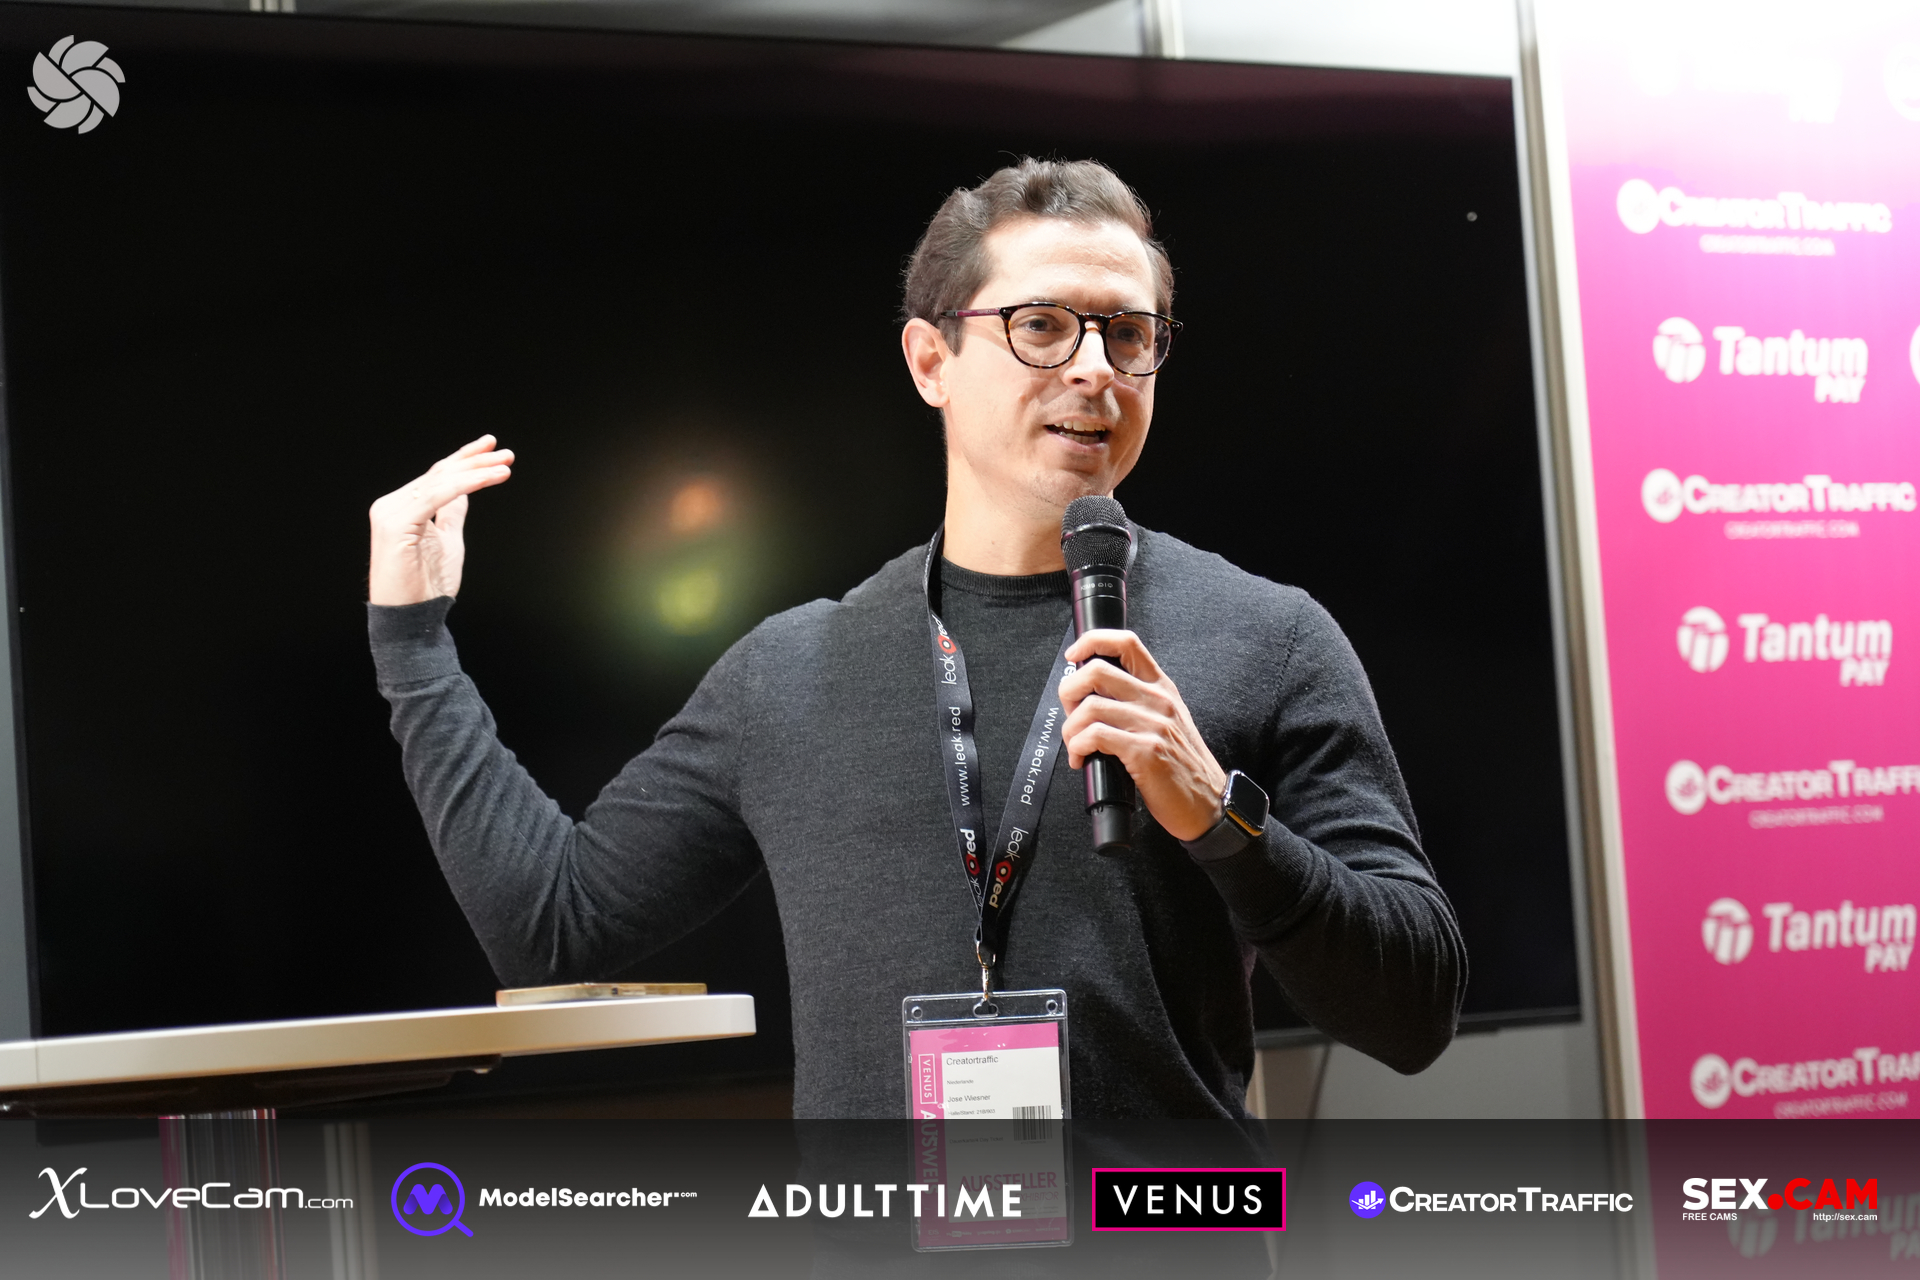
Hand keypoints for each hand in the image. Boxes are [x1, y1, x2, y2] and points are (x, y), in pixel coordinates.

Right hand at [367, 436, 514, 604]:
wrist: (411, 619)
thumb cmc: (426, 586)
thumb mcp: (447, 540)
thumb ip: (451, 513)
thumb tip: (464, 491)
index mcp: (402, 507)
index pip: (437, 475)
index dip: (465, 458)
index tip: (492, 447)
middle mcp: (391, 505)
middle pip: (439, 473)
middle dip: (475, 460)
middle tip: (506, 453)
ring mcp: (390, 512)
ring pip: (440, 481)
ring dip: (476, 470)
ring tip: (505, 465)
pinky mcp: (396, 523)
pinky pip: (437, 496)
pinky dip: (467, 484)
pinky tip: (490, 478)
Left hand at [1058, 629, 1229, 841]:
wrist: (1208, 803)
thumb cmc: (1182, 767)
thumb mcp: (1167, 722)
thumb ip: (1138, 702)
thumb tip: (1092, 696)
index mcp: (1161, 688)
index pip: (1127, 643)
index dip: (1092, 642)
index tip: (1073, 657)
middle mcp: (1157, 700)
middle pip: (1097, 670)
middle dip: (1069, 691)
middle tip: (1070, 714)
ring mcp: (1152, 724)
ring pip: (1090, 707)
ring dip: (1070, 729)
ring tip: (1076, 746)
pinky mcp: (1145, 751)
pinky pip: (1095, 736)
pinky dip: (1078, 748)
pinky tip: (1082, 759)